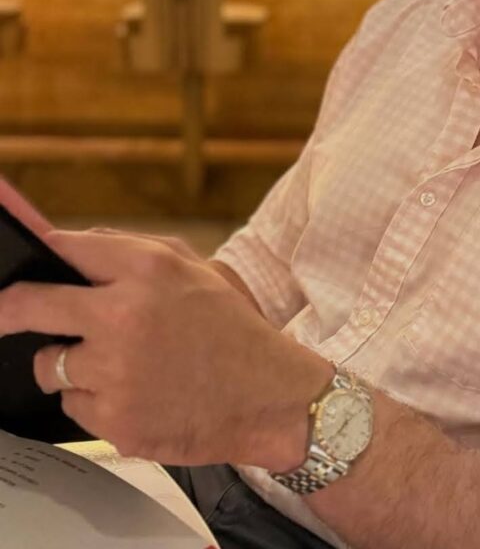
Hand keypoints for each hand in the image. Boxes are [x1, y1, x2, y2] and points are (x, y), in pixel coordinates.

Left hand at [0, 229, 331, 467]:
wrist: (268, 396)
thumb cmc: (234, 331)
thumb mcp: (198, 269)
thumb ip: (136, 252)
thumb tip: (77, 245)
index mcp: (148, 269)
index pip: (66, 248)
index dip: (41, 255)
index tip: (21, 266)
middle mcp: (124, 315)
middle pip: (31, 305)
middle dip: (11, 308)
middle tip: (5, 314)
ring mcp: (115, 371)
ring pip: (50, 364)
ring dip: (71, 364)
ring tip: (117, 364)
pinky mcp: (114, 419)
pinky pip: (75, 405)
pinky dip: (97, 401)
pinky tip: (136, 395)